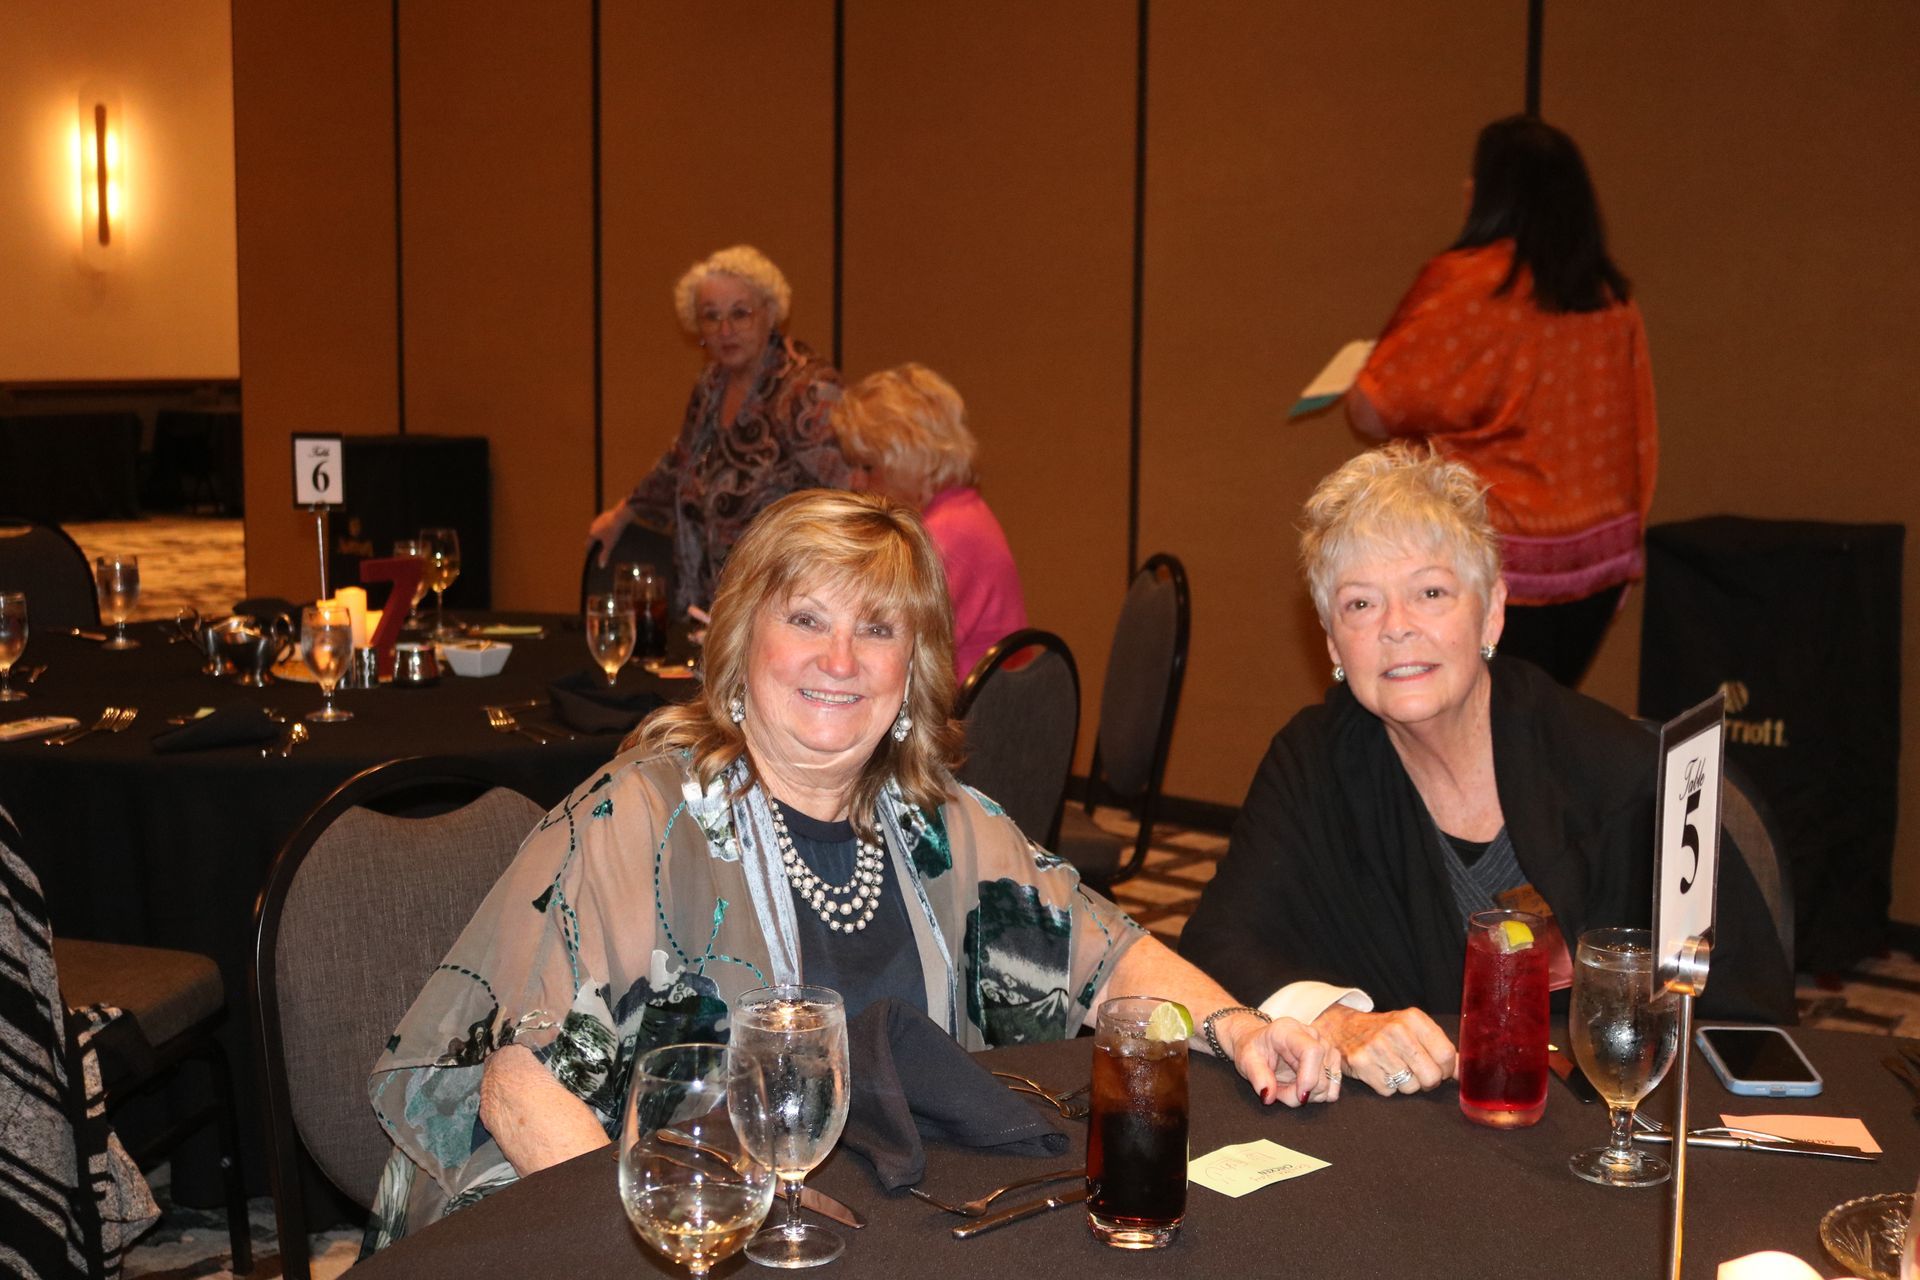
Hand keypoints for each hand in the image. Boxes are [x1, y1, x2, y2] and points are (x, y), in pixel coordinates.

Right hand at [586, 505, 632, 566]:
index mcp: (592, 534)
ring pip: (597, 529)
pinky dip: (604, 527)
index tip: (589, 554)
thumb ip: (605, 555)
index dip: (588, 549)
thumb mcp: (610, 545)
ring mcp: (598, 520)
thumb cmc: (614, 531)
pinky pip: (603, 523)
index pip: (588, 544)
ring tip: (603, 538)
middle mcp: (593, 526)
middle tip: (596, 547)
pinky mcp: (604, 515)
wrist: (620, 516)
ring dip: (598, 533)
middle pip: (592, 536)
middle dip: (594, 542)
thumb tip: (601, 566)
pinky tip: (610, 529)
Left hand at [1220, 1013, 1340, 1107]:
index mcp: (1290, 1030)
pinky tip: (1300, 1088)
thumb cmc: (1253, 1050)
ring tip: (1287, 1087)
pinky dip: (1317, 1096)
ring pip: (1329, 1085)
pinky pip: (1332, 1089)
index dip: (1309, 1077)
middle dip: (1300, 1093)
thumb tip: (1268, 1096)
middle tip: (1277, 1091)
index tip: (1299, 1096)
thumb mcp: (1246, 1061)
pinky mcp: (1332, 1062)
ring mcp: (1326, 1048)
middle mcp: (1312, 1036)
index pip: (1312, 1051)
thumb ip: (1257, 1077)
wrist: (1260, 1045)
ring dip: (1308, 1095)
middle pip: (1322, 1074)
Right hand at [1313, 1004, 1455, 1095]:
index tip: (1438, 1068)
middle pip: (1431, 1075)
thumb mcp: (1414, 1029)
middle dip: (1427, 1081)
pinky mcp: (1362, 1063)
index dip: (1446, 1069)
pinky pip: (1389, 1091)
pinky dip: (1387, 1086)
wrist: (1344, 1029)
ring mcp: (1377, 1047)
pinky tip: (1381, 1072)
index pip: (1446, 1055)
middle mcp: (1395, 1030)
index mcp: (1413, 1019)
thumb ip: (1440, 1047)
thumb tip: (1464, 1071)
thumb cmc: (1386, 1032)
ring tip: (1395, 1069)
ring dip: (1406, 1084)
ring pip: (1411, 1087)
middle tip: (1417, 1073)